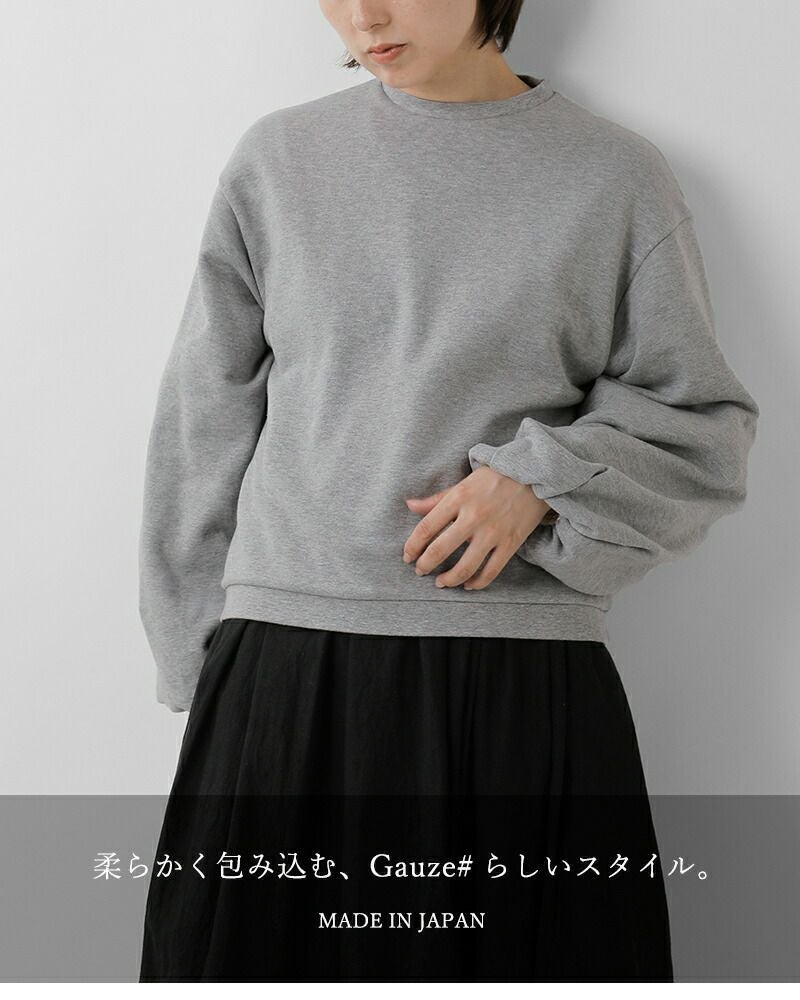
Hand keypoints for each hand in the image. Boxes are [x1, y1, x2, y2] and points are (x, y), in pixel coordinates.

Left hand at [402, 465, 552, 590]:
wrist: (535, 477)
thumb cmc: (495, 478)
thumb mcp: (463, 483)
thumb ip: (436, 499)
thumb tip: (410, 505)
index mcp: (458, 498)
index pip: (426, 527)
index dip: (412, 546)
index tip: (407, 556)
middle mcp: (474, 517)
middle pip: (440, 550)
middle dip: (425, 565)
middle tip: (420, 570)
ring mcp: (493, 533)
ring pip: (464, 567)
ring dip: (448, 579)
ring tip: (441, 582)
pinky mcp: (510, 544)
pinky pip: (490, 572)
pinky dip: (476, 583)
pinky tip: (467, 584)